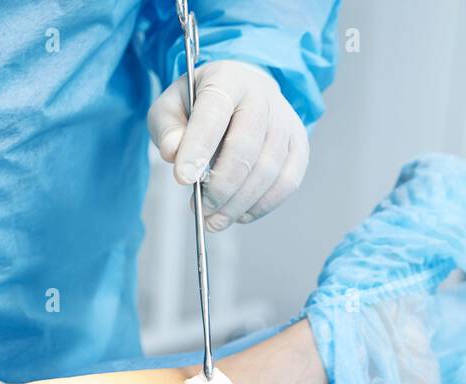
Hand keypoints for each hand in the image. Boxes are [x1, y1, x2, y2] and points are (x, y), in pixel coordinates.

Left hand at [148, 59, 308, 230]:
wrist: (242, 94)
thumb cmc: (201, 105)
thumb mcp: (171, 107)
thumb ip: (166, 129)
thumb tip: (173, 152)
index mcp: (226, 80)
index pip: (213, 114)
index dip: (198, 148)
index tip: (182, 179)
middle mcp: (262, 96)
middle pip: (245, 147)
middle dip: (220, 186)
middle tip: (201, 210)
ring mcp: (285, 121)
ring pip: (268, 170)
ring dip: (239, 203)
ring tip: (214, 220)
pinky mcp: (299, 145)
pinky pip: (287, 182)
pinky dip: (262, 206)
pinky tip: (240, 214)